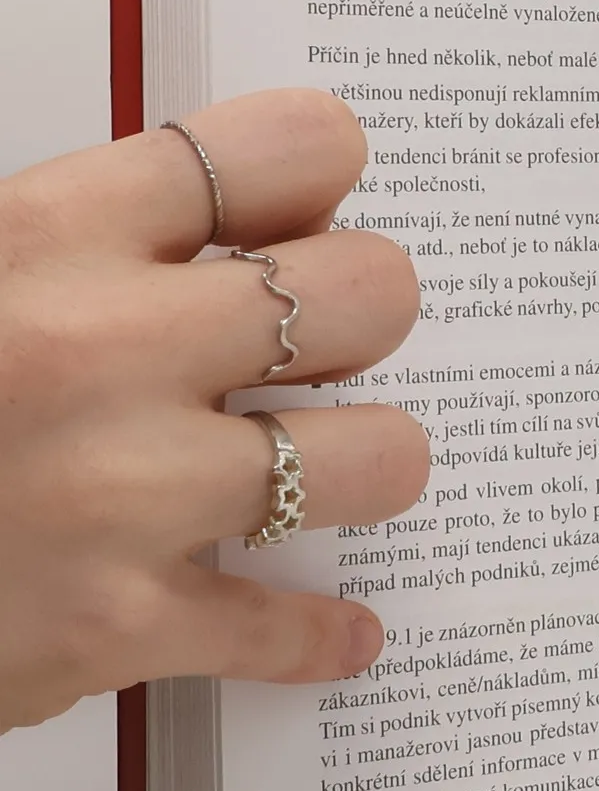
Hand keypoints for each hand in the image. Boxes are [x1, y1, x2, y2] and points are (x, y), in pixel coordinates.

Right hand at [0, 90, 427, 731]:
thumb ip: (61, 230)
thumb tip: (209, 206)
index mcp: (34, 237)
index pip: (262, 152)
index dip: (319, 167)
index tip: (319, 199)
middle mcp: (93, 351)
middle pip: (360, 294)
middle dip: (366, 313)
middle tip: (331, 341)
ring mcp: (115, 495)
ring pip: (372, 457)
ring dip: (368, 465)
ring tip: (331, 469)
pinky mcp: (111, 628)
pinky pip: (285, 630)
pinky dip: (320, 639)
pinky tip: (335, 630)